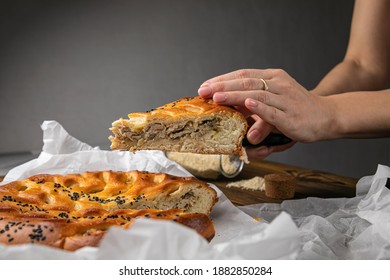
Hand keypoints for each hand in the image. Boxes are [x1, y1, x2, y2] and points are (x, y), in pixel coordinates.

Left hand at [198, 69, 334, 143]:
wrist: (326, 116)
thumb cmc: (296, 108)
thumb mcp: (274, 99)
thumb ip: (253, 102)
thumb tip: (232, 109)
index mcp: (273, 77)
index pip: (243, 74)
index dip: (222, 79)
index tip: (205, 86)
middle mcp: (279, 84)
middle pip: (247, 81)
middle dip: (222, 86)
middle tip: (204, 91)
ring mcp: (286, 100)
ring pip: (257, 95)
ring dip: (235, 95)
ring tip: (217, 97)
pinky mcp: (292, 116)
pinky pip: (273, 111)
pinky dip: (259, 107)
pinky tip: (247, 103)